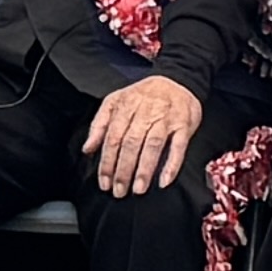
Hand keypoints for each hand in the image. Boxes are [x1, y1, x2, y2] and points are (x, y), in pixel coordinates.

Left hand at [89, 74, 204, 196]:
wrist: (178, 80)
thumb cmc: (145, 95)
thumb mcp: (116, 101)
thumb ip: (100, 125)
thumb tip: (88, 148)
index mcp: (126, 106)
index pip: (113, 137)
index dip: (107, 162)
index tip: (104, 182)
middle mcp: (145, 111)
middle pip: (131, 143)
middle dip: (124, 169)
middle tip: (119, 190)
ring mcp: (165, 118)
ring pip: (153, 145)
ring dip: (144, 169)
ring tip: (138, 189)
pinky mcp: (184, 125)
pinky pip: (179, 146)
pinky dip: (172, 164)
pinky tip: (164, 180)